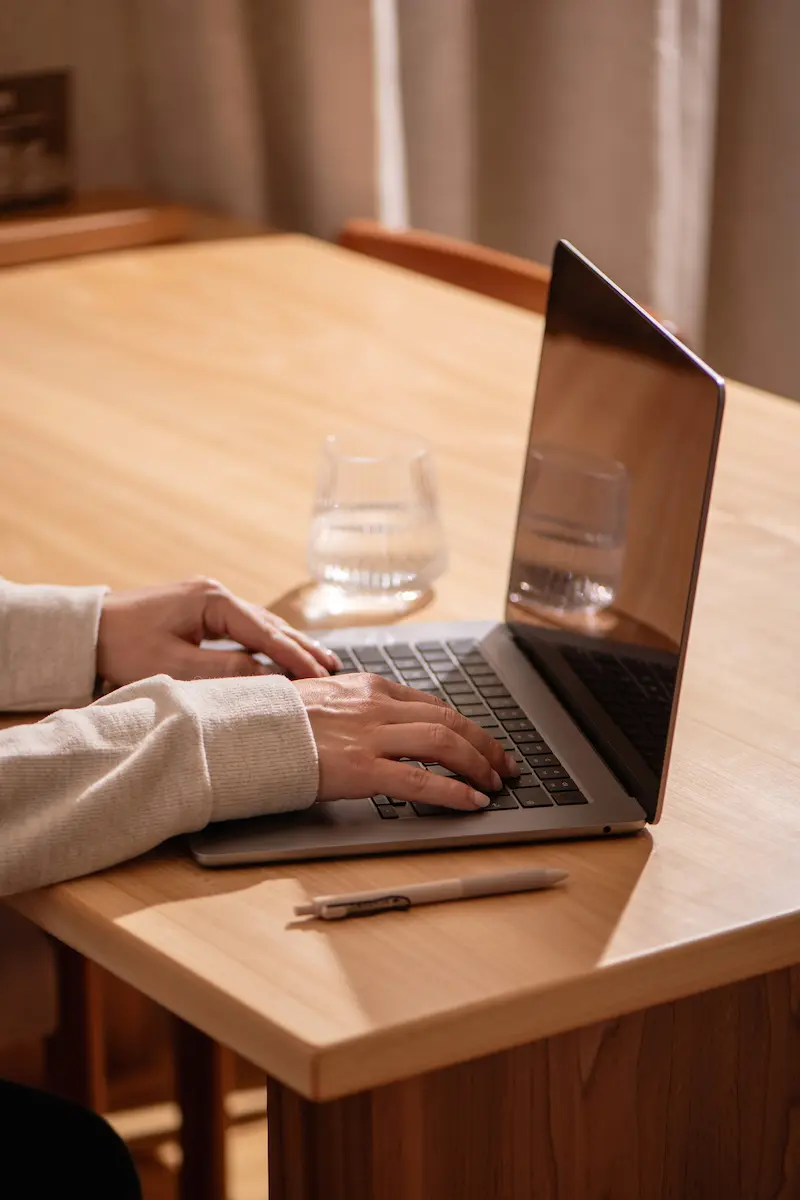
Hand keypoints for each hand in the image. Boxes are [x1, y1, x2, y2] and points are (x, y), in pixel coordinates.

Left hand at [97, 577, 339, 685]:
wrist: (86, 631)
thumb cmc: (125, 647)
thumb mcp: (177, 665)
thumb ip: (227, 671)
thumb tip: (272, 678)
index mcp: (212, 600)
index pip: (265, 631)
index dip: (295, 656)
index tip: (321, 676)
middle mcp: (216, 593)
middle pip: (270, 624)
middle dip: (301, 648)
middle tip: (333, 669)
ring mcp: (209, 599)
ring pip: (259, 626)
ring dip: (287, 645)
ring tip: (319, 663)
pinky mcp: (201, 610)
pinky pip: (244, 629)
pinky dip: (266, 644)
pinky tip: (281, 656)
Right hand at [294, 673, 519, 810]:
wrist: (242, 733)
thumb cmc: (273, 722)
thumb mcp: (319, 698)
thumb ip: (353, 706)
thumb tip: (377, 721)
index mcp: (366, 687)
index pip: (430, 703)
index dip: (464, 725)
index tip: (480, 740)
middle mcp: (375, 705)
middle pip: (447, 720)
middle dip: (484, 744)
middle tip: (503, 764)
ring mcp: (370, 736)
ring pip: (443, 743)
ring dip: (477, 764)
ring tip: (493, 783)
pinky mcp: (361, 769)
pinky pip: (421, 780)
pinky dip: (454, 792)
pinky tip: (471, 802)